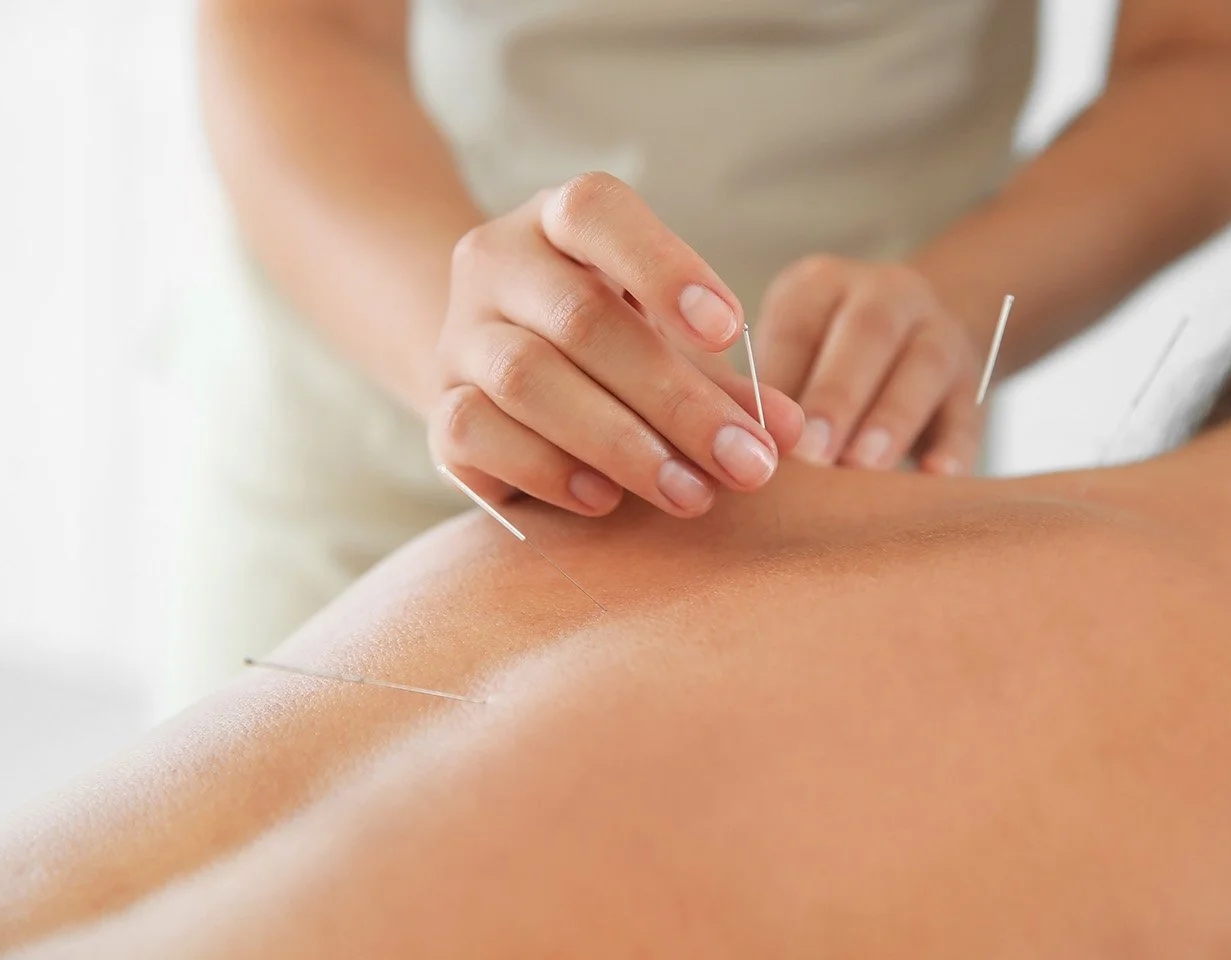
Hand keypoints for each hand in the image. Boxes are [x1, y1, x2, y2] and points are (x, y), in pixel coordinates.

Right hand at [431, 172, 803, 518]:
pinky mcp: (438, 407)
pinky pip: (474, 433)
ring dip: (620, 444)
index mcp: (558, 222)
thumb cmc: (607, 349)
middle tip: (748, 463)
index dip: (665, 267)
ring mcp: (459, 335)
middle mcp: (496, 264)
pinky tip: (604, 500)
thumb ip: (725, 383)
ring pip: (525, 379)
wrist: (493, 371)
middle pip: (582, 319)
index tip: (731, 333)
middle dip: (676, 399)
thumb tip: (792, 436)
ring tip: (691, 494)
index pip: (596, 211)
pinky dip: (546, 469)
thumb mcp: (665, 343)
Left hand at [756, 257, 984, 474]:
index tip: (764, 436)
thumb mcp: (791, 354)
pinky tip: (935, 477)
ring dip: (892, 418)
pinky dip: (953, 446)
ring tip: (865, 467)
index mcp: (821, 285)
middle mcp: (886, 294)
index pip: (799, 326)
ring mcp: (937, 332)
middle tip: (813, 454)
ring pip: (924, 366)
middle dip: (837, 396)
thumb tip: (747, 455)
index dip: (781, 382)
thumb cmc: (821, 358)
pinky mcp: (971, 381)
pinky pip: (966, 411)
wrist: (912, 335)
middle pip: (867, 335)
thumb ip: (772, 395)